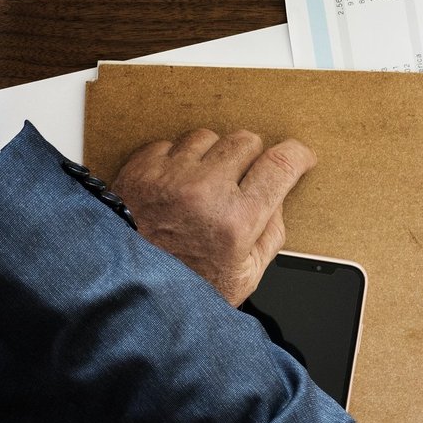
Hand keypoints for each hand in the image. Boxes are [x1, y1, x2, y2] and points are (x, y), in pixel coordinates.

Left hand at [111, 130, 316, 305]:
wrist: (123, 285)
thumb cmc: (182, 286)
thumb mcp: (243, 277)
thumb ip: (271, 235)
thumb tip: (278, 198)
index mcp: (236, 220)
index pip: (280, 165)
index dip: (297, 155)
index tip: (299, 156)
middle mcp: (205, 190)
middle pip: (245, 141)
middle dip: (251, 158)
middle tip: (242, 181)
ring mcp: (170, 175)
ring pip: (208, 137)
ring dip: (211, 156)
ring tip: (202, 187)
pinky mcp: (141, 168)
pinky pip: (171, 143)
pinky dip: (177, 160)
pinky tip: (175, 187)